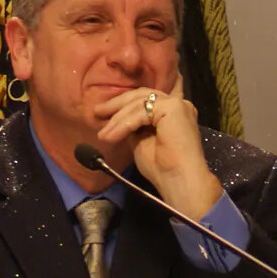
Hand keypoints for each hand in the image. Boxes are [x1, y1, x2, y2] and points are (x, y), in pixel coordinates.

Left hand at [96, 77, 221, 220]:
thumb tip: (119, 119)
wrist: (179, 181)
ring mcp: (177, 104)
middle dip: (117, 104)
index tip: (104, 109)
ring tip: (103, 134)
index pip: (147, 99)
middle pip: (141, 96)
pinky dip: (124, 124)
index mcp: (172, 112)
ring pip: (139, 103)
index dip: (125, 101)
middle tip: (97, 112)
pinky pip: (142, 112)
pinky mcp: (173, 107)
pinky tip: (112, 136)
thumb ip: (134, 127)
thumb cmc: (162, 168)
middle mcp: (177, 104)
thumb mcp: (141, 142)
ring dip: (118, 118)